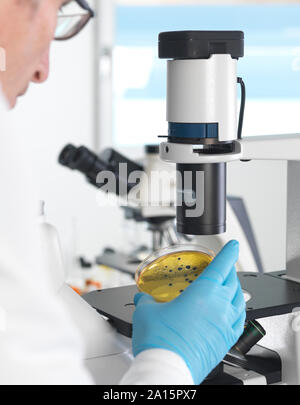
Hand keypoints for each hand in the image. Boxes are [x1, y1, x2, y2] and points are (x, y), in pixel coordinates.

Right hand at [132, 240, 245, 383]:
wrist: (168, 369)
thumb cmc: (161, 341)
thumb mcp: (146, 312)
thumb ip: (145, 300)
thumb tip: (142, 297)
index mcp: (204, 293)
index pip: (222, 266)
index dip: (228, 252)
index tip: (232, 245)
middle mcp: (219, 306)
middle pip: (232, 281)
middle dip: (229, 270)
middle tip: (223, 267)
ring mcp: (225, 324)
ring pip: (239, 300)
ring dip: (234, 289)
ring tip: (227, 287)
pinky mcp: (226, 341)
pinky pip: (239, 320)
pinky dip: (237, 311)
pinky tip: (231, 312)